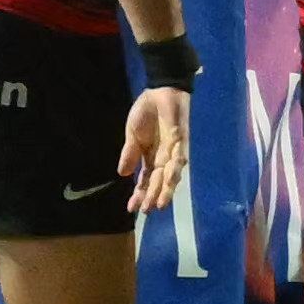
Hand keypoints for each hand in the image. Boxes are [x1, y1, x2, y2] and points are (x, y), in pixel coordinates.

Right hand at [118, 83, 190, 214]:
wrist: (159, 92)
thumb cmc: (146, 112)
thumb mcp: (132, 135)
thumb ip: (129, 154)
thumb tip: (122, 174)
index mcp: (150, 158)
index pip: (145, 181)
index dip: (139, 194)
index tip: (131, 209)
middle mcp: (163, 159)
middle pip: (158, 183)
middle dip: (151, 197)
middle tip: (145, 211)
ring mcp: (173, 151)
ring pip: (170, 175)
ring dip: (165, 189)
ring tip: (159, 204)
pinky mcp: (181, 141)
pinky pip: (179, 157)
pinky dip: (174, 169)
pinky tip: (169, 180)